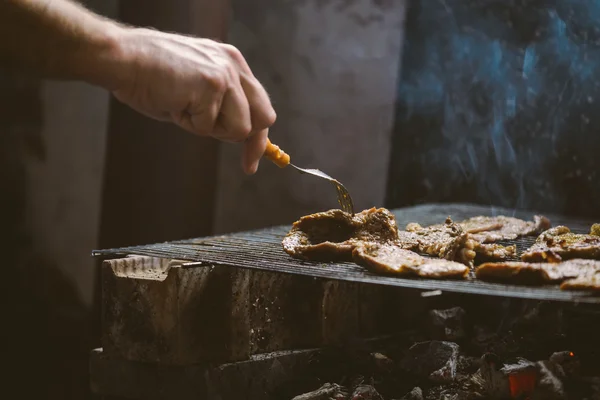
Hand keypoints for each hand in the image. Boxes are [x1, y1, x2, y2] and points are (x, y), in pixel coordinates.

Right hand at [110, 28, 275, 173]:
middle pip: (263, 118)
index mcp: (233, 62)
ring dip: (210, 130)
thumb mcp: (197, 88)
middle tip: (240, 159)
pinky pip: (209, 127)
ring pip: (240, 128)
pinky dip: (189, 125)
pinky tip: (174, 104)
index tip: (252, 162)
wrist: (124, 59)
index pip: (260, 105)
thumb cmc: (152, 77)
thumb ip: (223, 105)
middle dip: (249, 142)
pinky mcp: (211, 86)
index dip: (258, 137)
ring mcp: (224, 75)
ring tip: (185, 109)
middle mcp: (234, 65)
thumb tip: (241, 136)